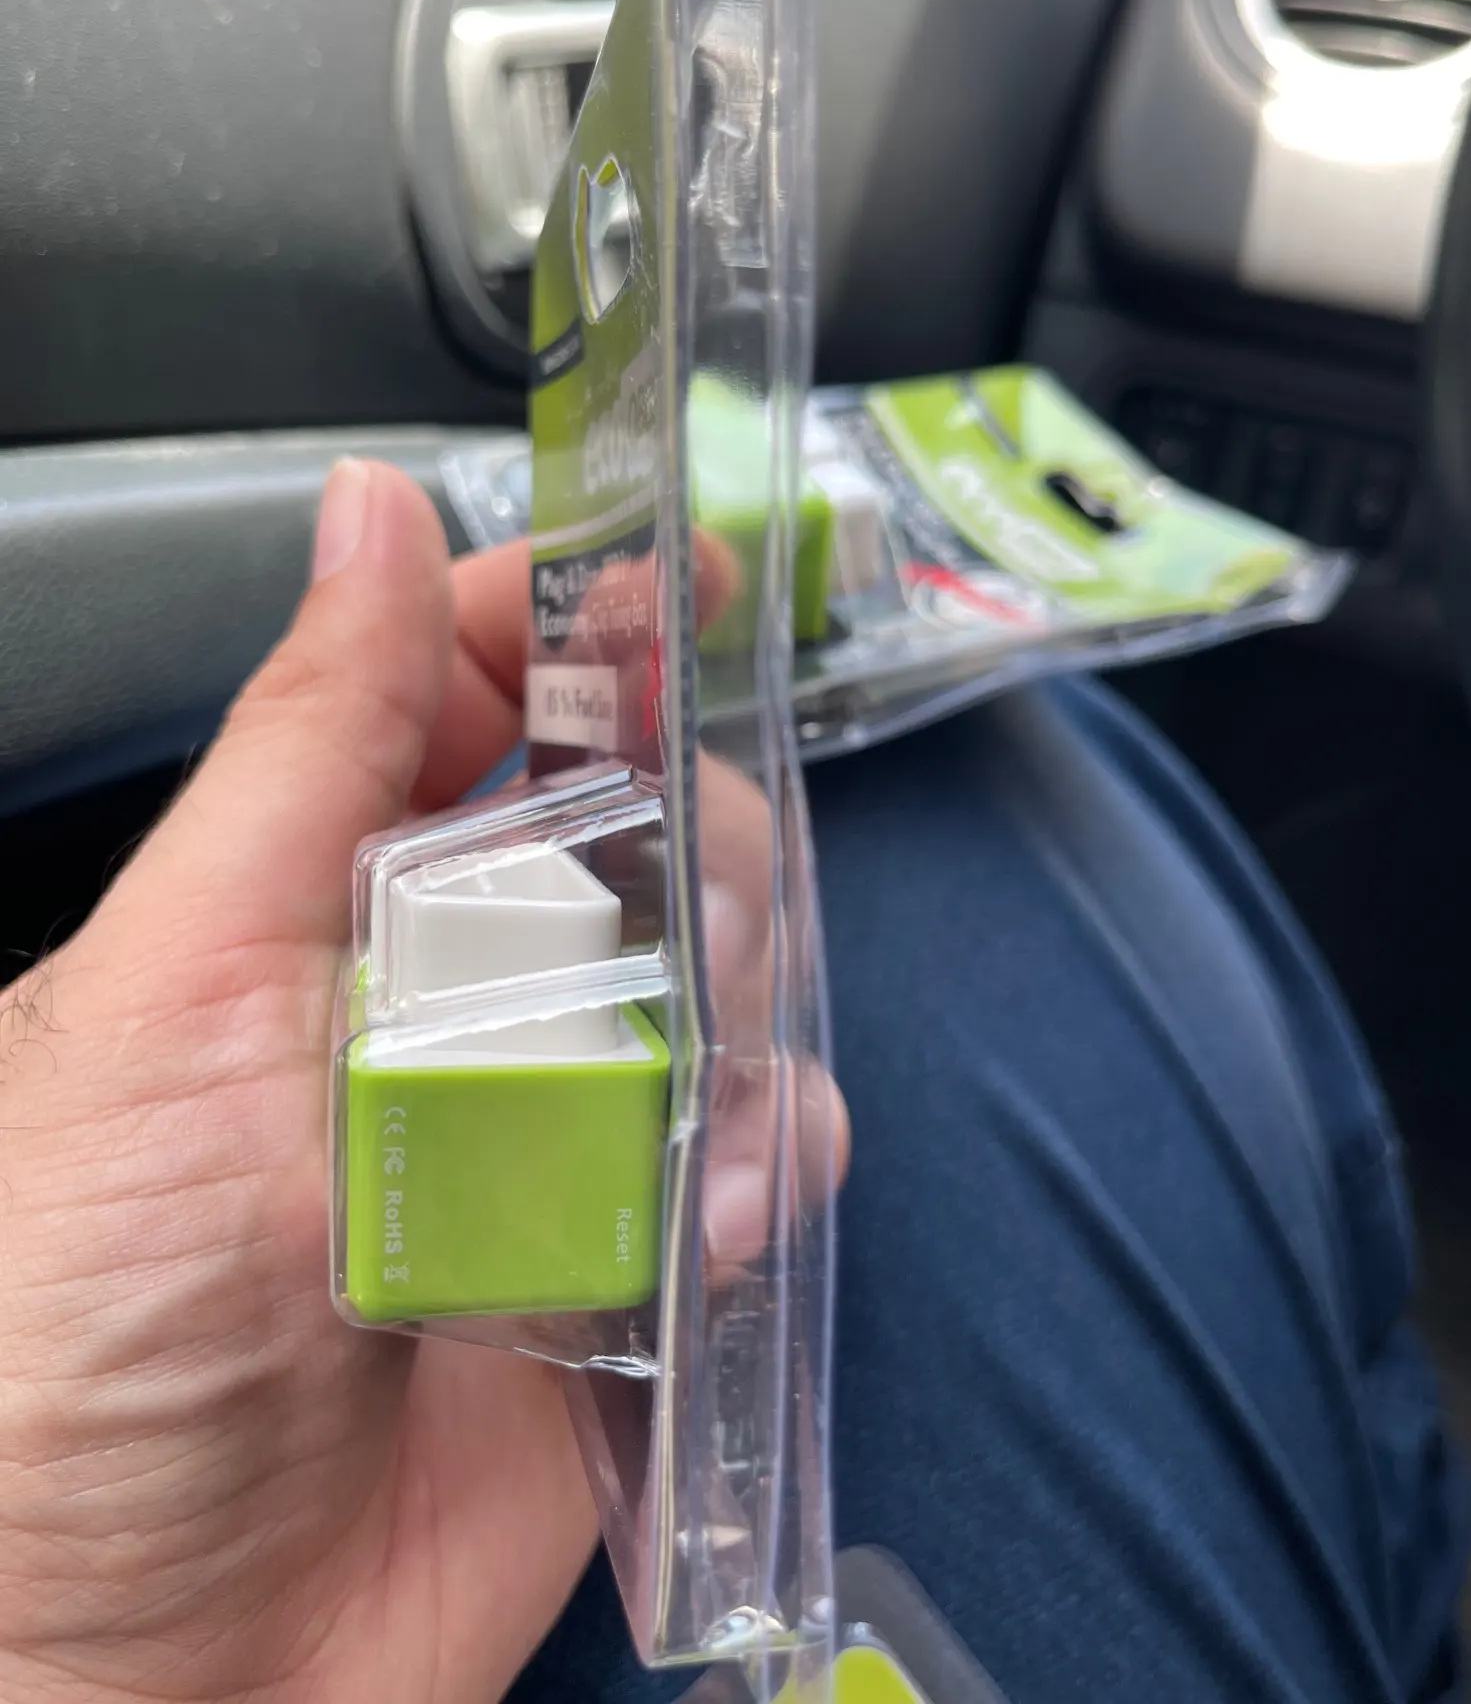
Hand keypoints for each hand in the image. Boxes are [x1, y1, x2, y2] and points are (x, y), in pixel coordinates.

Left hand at [0, 460, 844, 1703]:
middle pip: (625, 822)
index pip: (456, 699)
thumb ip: (303, 748)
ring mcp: (543, 1133)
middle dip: (682, 824)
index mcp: (304, 907)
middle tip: (675, 885)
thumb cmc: (70, 1342)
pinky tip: (712, 1208)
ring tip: (678, 1081)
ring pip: (722, 975)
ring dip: (739, 1001)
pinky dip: (772, 1158)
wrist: (131, 1681)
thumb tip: (369, 511)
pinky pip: (764, 1155)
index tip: (682, 571)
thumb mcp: (169, 995)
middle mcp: (434, 1004)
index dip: (567, 618)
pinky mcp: (629, 1270)